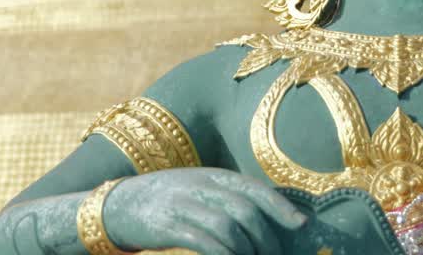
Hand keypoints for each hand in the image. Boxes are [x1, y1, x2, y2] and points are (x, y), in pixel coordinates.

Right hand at [102, 167, 306, 253]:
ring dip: (246, 250)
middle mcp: (201, 186)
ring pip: (227, 227)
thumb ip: (229, 198)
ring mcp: (183, 204)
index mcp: (214, 175)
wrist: (121, 203)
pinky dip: (221, 254)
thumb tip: (269, 219)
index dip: (281, 206)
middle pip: (245, 210)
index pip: (254, 188)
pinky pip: (202, 241)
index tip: (301, 224)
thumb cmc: (171, 199)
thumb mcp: (200, 189)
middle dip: (266, 238)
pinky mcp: (166, 226)